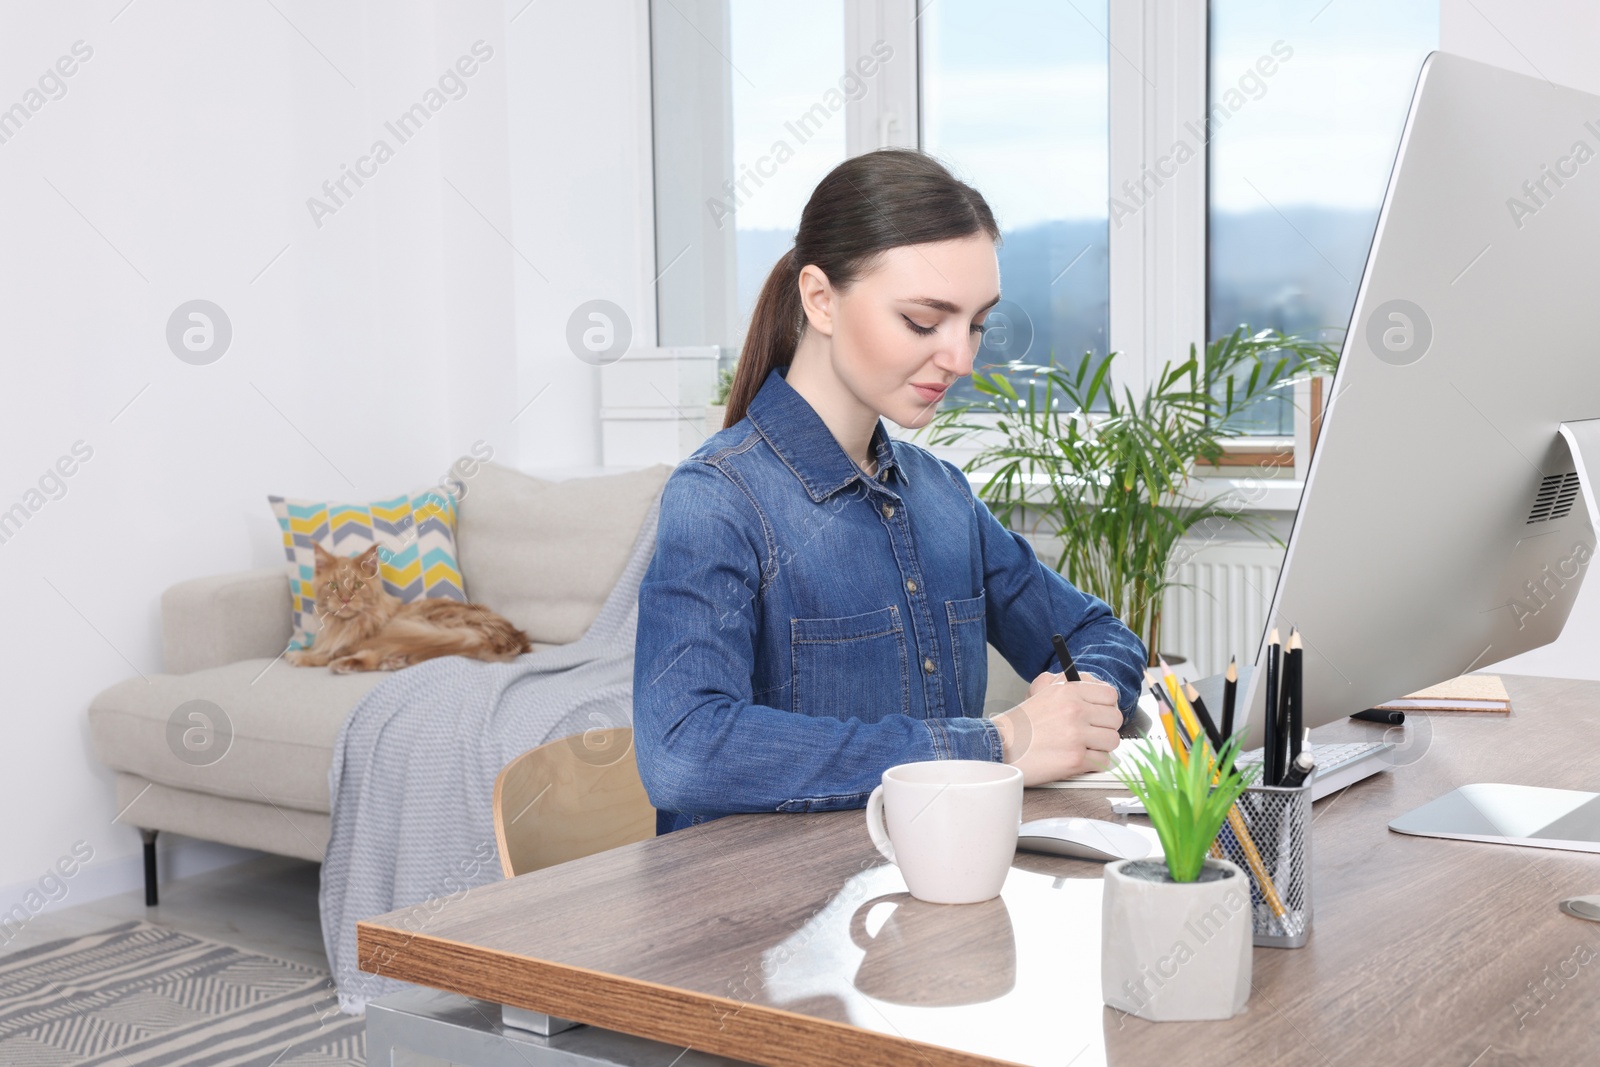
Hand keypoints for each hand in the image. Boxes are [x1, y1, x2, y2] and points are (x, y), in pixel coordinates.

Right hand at [994, 672, 1121, 785]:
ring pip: (1112, 741)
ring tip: (1084, 747)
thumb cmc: (1020, 724)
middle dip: (1105, 727)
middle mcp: (1075, 710)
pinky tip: (1078, 759)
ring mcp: (1077, 735)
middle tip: (1093, 732)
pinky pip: (1103, 761)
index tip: (1101, 713)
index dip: (1107, 706)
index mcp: (1068, 691)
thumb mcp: (1043, 693)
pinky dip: (1093, 763)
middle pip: (1115, 719)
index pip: (1110, 694)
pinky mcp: (1076, 759)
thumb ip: (1070, 688)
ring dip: (1101, 746)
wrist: (1000, 747)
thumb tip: (1096, 691)